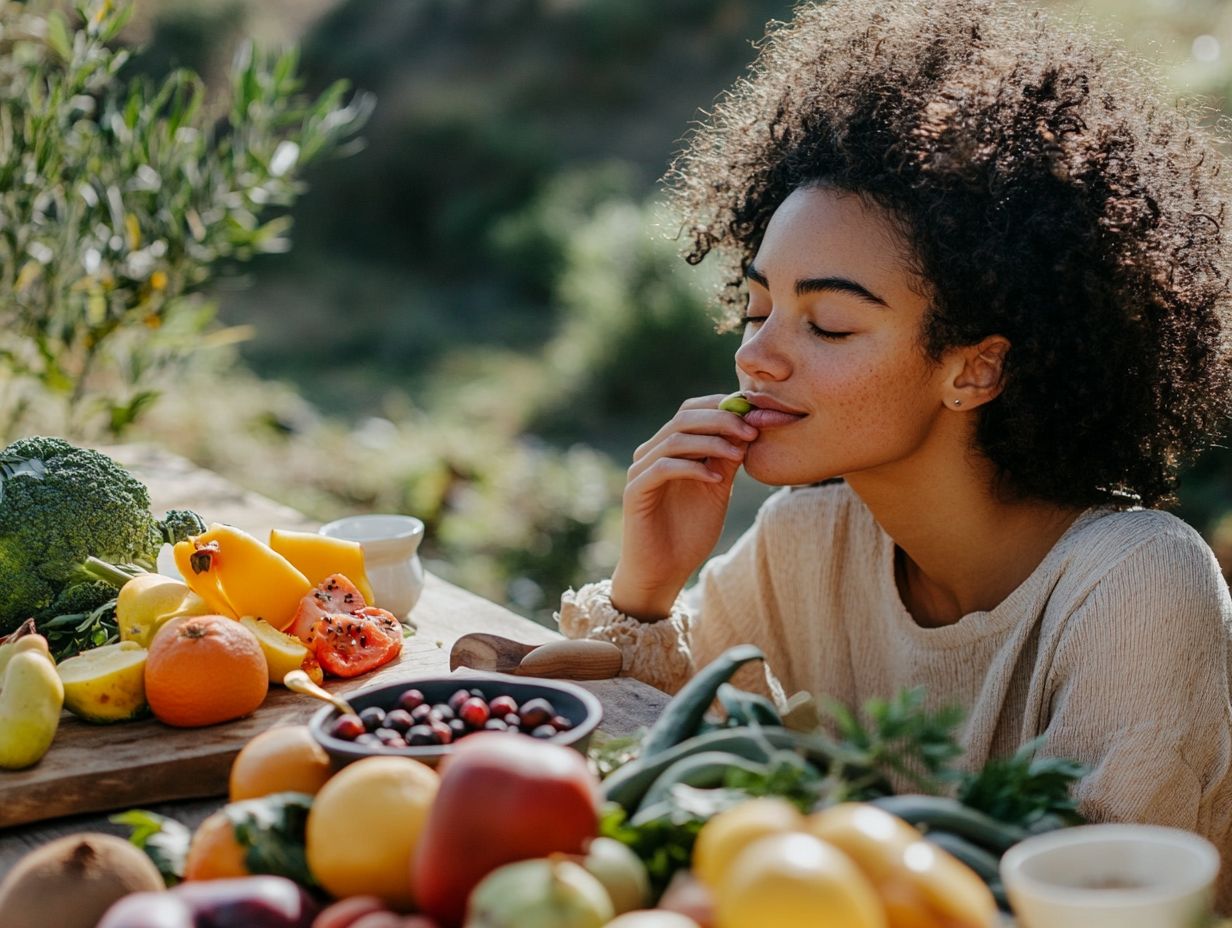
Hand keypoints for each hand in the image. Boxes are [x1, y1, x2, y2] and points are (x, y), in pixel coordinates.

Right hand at [610, 394, 758, 618]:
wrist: (664, 570)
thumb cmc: (690, 531)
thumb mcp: (717, 488)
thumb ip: (727, 458)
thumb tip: (751, 426)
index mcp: (669, 447)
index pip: (692, 410)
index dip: (723, 406)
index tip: (756, 414)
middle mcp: (651, 452)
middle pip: (684, 417)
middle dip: (722, 419)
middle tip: (751, 431)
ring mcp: (640, 470)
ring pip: (675, 439)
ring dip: (712, 442)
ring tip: (739, 453)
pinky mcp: (635, 491)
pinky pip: (663, 467)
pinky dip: (693, 468)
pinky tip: (716, 479)